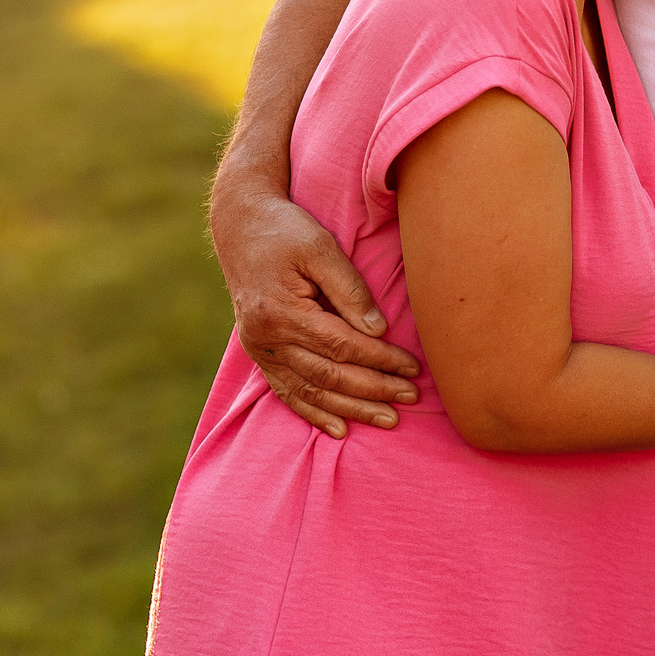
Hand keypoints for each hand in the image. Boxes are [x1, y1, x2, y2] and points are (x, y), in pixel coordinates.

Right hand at [210, 179, 419, 438]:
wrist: (241, 227)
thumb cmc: (287, 232)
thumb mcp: (320, 248)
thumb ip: (350, 290)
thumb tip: (379, 331)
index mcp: (282, 312)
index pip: (342, 346)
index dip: (380, 360)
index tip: (413, 368)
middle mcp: (266, 338)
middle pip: (328, 375)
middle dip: (373, 389)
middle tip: (411, 397)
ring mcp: (260, 350)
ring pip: (309, 391)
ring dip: (351, 409)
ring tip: (388, 418)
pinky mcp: (260, 354)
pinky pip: (287, 392)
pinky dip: (313, 412)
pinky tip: (339, 428)